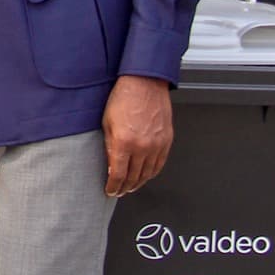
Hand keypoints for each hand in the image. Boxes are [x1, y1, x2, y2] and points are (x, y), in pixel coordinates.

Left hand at [102, 75, 172, 196]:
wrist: (144, 83)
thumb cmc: (123, 98)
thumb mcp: (107, 123)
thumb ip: (109, 147)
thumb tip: (110, 167)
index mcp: (124, 142)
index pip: (118, 174)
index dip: (113, 186)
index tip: (110, 191)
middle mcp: (142, 146)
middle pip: (134, 177)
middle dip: (125, 187)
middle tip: (119, 192)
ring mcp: (157, 145)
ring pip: (148, 173)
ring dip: (138, 183)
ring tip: (130, 187)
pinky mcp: (167, 141)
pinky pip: (159, 164)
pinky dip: (151, 173)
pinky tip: (145, 175)